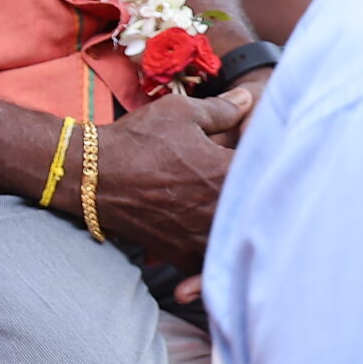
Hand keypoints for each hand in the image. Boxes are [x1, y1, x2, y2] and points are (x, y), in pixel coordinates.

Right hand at [81, 85, 255, 265]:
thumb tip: (248, 99)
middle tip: (264, 192)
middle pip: (261, 211)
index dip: (272, 162)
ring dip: (242, 228)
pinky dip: (216, 255)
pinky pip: (212, 264)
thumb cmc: (136, 140)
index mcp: (228, 172)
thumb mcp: (179, 113)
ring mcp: (204, 237)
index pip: (270, 169)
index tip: (272, 157)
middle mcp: (222, 210)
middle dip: (262, 198)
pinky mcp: (184, 255)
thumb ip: (222, 109)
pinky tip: (213, 240)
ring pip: (240, 240)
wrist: (90, 175)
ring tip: (240, 219)